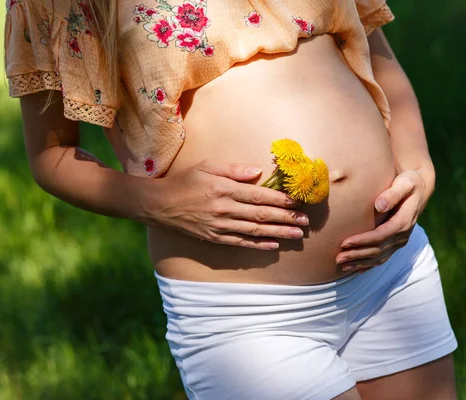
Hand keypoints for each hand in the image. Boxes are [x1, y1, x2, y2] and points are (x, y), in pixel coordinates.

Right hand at [140, 160, 309, 249]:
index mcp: (225, 189)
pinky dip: (258, 244)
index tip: (298, 202)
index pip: (259, 196)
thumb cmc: (185, 181)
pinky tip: (273, 245)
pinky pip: (240, 242)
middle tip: (306, 222)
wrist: (159, 205)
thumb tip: (258, 172)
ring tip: (297, 235)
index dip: (280, 200)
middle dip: (286, 218)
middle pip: (261, 215)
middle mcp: (224, 209)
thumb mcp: (207, 166)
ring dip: (278, 233)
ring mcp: (220, 226)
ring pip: (255, 230)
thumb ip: (233, 169)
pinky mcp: (215, 237)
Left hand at [336, 170, 431, 271]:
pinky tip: (354, 269)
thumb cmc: (408, 182)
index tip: (345, 242)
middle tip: (337, 258)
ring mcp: (400, 241)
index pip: (381, 235)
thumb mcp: (405, 183)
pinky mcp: (395, 243)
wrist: (418, 189)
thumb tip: (379, 205)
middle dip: (357, 255)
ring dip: (360, 262)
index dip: (363, 241)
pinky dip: (367, 265)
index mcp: (404, 221)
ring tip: (341, 264)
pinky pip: (382, 258)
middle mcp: (403, 235)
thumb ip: (393, 193)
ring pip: (379, 257)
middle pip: (378, 250)